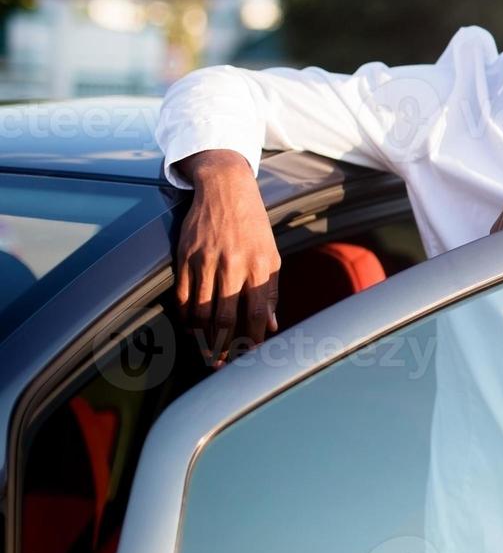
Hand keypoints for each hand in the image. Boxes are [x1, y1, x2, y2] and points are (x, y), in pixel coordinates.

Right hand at [174, 150, 280, 365]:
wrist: (225, 188)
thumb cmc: (253, 225)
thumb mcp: (270, 254)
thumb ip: (269, 291)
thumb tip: (271, 326)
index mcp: (258, 264)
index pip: (255, 312)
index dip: (252, 339)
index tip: (250, 356)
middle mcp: (232, 264)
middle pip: (224, 317)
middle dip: (223, 346)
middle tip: (221, 364)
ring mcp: (205, 260)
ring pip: (200, 311)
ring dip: (201, 338)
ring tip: (206, 352)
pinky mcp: (184, 256)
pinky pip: (182, 296)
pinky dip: (185, 317)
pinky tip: (190, 328)